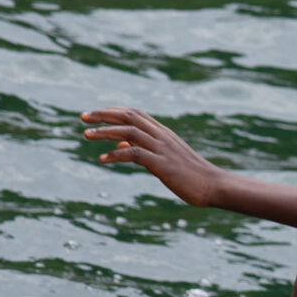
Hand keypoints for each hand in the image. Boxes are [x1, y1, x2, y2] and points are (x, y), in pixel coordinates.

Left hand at [81, 108, 226, 207]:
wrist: (214, 186)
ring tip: (86, 135)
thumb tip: (119, 144)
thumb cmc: (190, 175)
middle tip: (82, 117)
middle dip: (103, 115)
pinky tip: (103, 159)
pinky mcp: (162, 164)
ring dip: (104, 131)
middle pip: (128, 117)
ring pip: (129, 132)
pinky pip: (135, 153)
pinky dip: (116, 154)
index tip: (93, 114)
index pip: (134, 113)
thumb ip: (141, 149)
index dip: (112, 111)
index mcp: (163, 133)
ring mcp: (162, 149)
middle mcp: (162, 136)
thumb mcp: (164, 158)